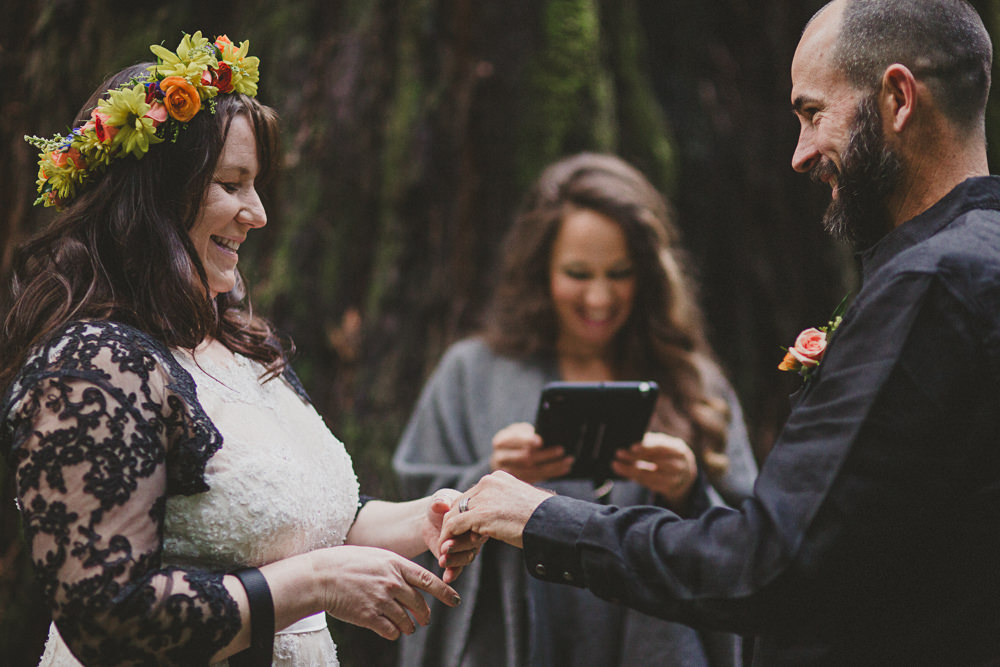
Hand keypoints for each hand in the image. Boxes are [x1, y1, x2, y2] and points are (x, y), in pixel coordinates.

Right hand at [312, 545, 460, 639]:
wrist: (321, 576)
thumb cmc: (347, 563)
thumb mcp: (376, 556)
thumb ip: (396, 568)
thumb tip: (414, 581)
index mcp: (395, 564)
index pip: (428, 580)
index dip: (444, 592)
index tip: (455, 601)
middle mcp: (392, 582)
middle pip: (420, 604)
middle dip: (425, 615)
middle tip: (424, 620)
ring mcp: (381, 600)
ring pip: (407, 621)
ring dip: (410, 627)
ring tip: (407, 627)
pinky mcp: (369, 617)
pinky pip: (391, 631)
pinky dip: (394, 633)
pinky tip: (390, 629)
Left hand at [423, 489, 486, 582]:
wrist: (430, 519)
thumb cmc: (440, 504)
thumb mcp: (440, 499)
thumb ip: (440, 500)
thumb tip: (440, 504)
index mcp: (475, 516)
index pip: (474, 524)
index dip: (465, 529)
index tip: (453, 531)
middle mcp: (475, 533)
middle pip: (472, 543)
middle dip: (458, 547)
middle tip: (445, 548)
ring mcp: (467, 547)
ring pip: (467, 557)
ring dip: (455, 561)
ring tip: (442, 561)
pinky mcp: (457, 557)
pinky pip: (458, 568)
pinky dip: (453, 573)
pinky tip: (447, 577)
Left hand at [440, 471, 553, 548]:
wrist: (554, 523)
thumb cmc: (544, 519)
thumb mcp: (521, 504)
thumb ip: (505, 505)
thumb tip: (500, 517)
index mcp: (498, 478)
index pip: (472, 495)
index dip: (465, 515)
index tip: (464, 532)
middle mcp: (488, 482)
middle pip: (460, 503)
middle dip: (454, 524)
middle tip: (451, 543)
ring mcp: (484, 497)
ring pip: (454, 515)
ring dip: (449, 534)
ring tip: (448, 551)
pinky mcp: (480, 514)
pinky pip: (454, 526)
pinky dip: (448, 539)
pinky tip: (449, 551)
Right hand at [490, 422, 572, 482]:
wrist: (506, 456)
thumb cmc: (516, 439)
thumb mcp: (518, 431)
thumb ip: (526, 433)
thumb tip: (541, 438)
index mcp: (500, 441)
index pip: (513, 441)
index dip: (526, 441)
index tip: (540, 441)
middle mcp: (500, 458)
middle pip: (524, 458)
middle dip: (544, 455)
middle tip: (561, 450)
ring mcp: (508, 473)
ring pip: (532, 471)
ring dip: (552, 467)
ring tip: (568, 461)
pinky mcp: (518, 483)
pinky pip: (537, 479)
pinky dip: (552, 474)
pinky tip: (564, 469)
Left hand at [611, 432, 697, 506]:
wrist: (685, 473)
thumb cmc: (669, 454)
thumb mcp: (665, 444)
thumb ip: (652, 442)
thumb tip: (634, 440)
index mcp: (678, 450)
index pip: (662, 447)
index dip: (647, 447)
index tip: (632, 447)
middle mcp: (679, 465)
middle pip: (655, 462)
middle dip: (635, 457)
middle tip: (619, 453)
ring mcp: (674, 479)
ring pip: (650, 475)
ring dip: (631, 470)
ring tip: (616, 464)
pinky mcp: (667, 489)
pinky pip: (648, 483)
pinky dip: (635, 477)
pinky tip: (624, 471)